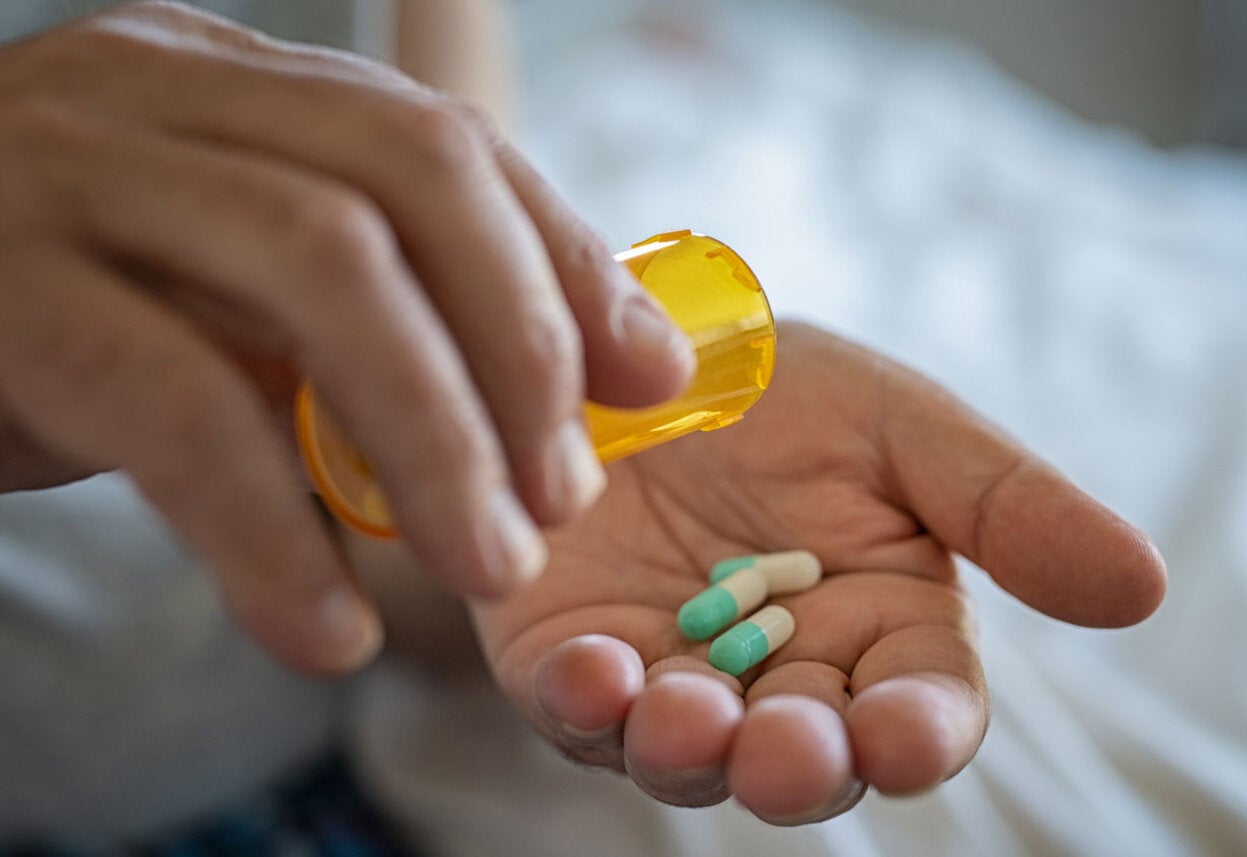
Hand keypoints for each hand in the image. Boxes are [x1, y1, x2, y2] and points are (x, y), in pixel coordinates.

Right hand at [0, 2, 691, 671]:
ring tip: (487, 566)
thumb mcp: (233, 297)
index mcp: (233, 84)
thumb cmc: (65, 326)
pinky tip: (323, 629)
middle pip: (405, 179)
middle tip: (564, 497)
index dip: (566, 263)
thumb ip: (387, 312)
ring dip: (434, 438)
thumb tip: (605, 377)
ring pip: (319, 269)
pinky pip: (176, 408)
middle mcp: (155, 93)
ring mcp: (64, 172)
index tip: (646, 382)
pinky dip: (273, 530)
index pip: (443, 142)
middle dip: (518, 344)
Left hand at [474, 322, 1165, 823]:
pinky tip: (590, 671)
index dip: (915, 735)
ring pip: (689, 753)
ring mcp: (670, 678)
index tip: (901, 736)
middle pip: (806, 757)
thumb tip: (1144, 586)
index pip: (919, 710)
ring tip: (686, 712)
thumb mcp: (902, 425)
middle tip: (789, 749)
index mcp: (880, 627)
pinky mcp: (569, 659)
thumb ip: (1006, 507)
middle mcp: (779, 676)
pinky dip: (583, 702)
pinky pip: (574, 707)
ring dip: (690, 749)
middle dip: (798, 765)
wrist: (635, 347)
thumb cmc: (780, 387)